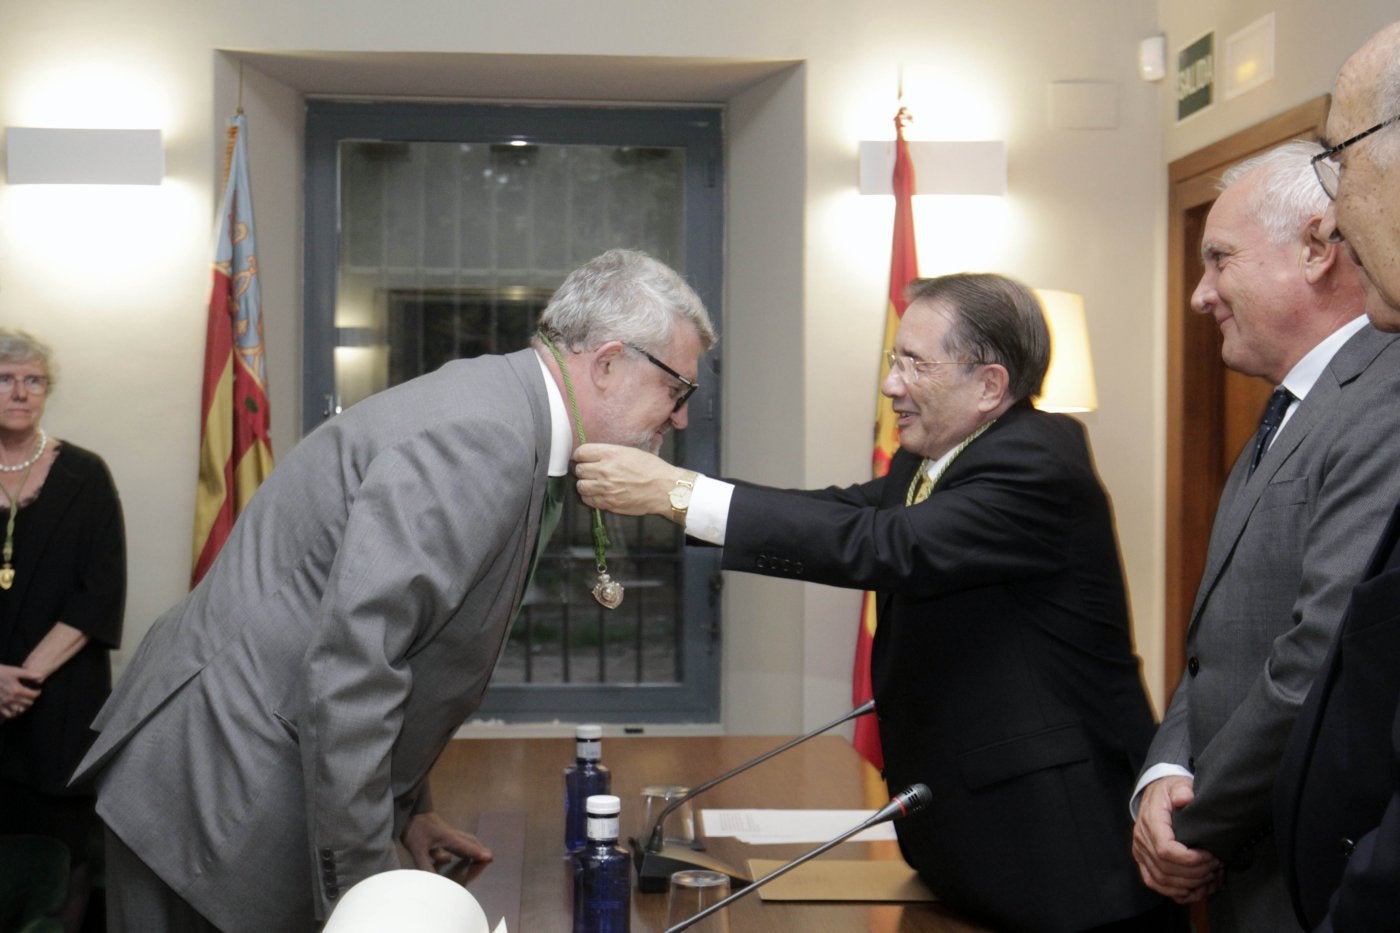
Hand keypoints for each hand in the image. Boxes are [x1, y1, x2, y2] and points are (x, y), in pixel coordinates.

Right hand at [0, 664, 41, 719]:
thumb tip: (41, 676)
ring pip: (19, 710)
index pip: (33, 695)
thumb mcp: (14, 671)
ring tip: (24, 702)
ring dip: (23, 707)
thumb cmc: (0, 673)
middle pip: (28, 704)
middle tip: (31, 696)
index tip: (38, 690)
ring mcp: (4, 704)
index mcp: (17, 690)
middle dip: (32, 700)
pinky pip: (8, 714)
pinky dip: (13, 713)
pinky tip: (14, 708)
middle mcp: (11, 699)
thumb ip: (28, 674)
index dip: (38, 693)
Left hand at [401, 811, 492, 883]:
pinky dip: (459, 848)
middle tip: (488, 859)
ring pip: (464, 840)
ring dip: (472, 848)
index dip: (478, 854)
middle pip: (470, 841)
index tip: (490, 858)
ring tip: (476, 857)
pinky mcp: (439, 832)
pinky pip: (455, 841)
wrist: (408, 810)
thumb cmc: (415, 828)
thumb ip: (426, 866)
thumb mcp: (418, 850)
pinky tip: (450, 857)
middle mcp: (451, 835)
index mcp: (450, 839)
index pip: (468, 848)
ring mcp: (445, 832)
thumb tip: (436, 883)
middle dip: (480, 850)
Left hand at [574, 443, 685, 518]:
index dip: (581, 455)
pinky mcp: (608, 503)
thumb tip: (595, 456)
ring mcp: (605, 488)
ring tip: (594, 483)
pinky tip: (598, 494)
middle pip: (579, 470)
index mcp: (610, 454)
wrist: (665, 489)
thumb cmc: (652, 469)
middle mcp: (605, 470)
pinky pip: (588, 500)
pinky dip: (590, 497)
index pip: (581, 452)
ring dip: (585, 484)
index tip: (583, 458)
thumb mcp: (631, 452)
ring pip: (580, 486)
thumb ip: (610, 453)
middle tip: (591, 471)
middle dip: (583, 470)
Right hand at [1131, 776, 1221, 901]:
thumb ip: (1182, 790)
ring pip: (1161, 880)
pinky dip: (1174, 892)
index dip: (1190, 859)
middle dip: (1195, 873)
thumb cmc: (1169, 790)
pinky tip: (1193, 891)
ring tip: (1209, 878)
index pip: (1166, 850)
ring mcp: (1140, 852)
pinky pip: (1155, 883)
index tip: (1211, 856)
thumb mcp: (1177, 784)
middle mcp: (1141, 840)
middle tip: (1217, 867)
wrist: (1155, 793)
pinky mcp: (1143, 861)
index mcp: (1150, 822)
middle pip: (1166, 869)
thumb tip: (1185, 798)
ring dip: (1188, 885)